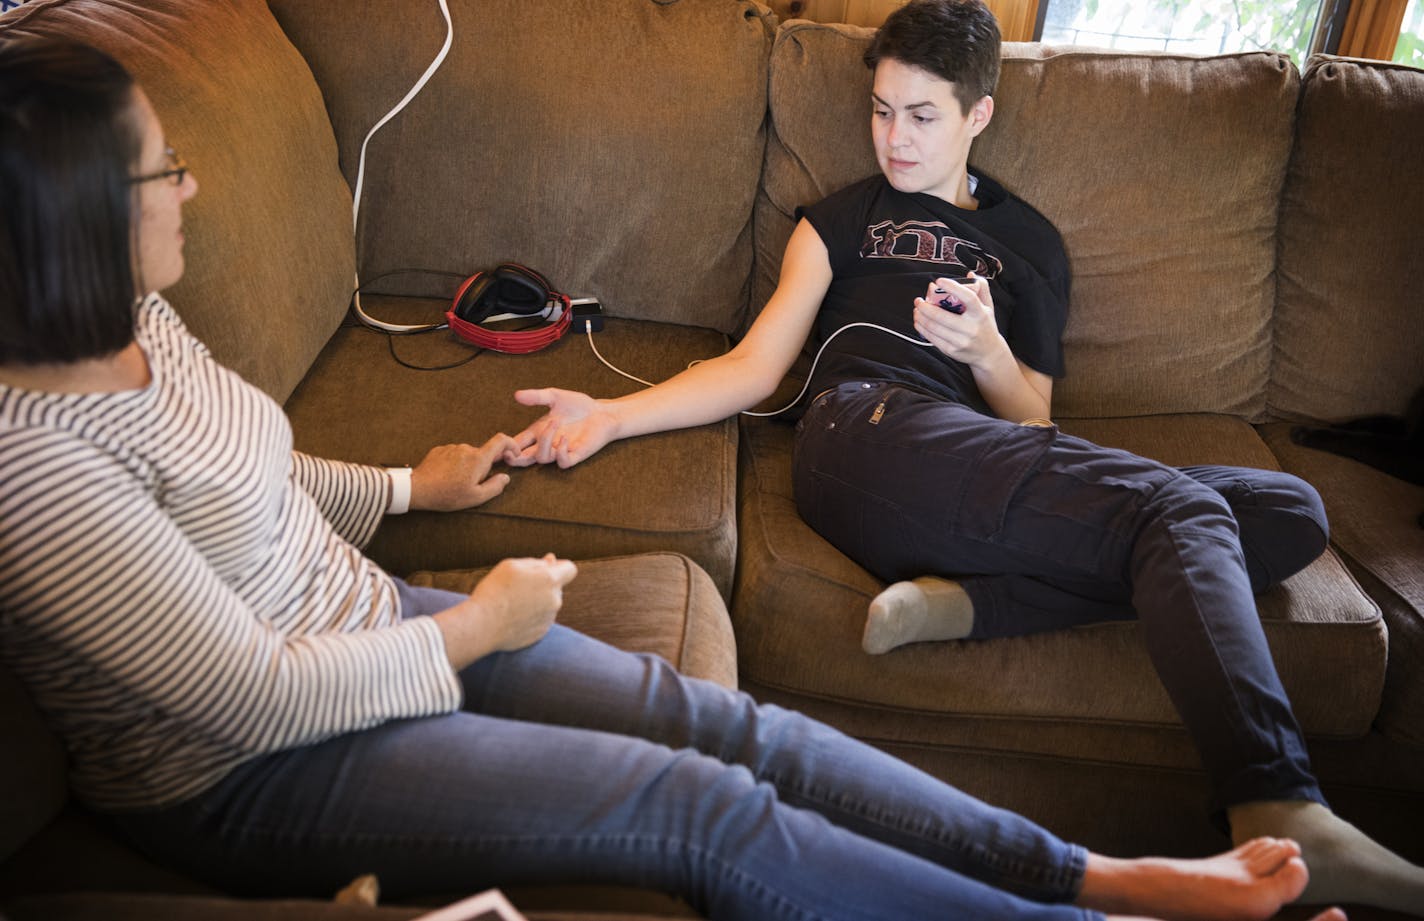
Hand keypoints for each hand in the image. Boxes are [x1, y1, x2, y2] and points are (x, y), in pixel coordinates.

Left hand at [409, 435, 514, 511]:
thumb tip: (505, 477)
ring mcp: (452, 448)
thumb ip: (495, 486)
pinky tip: (446, 477)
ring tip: (455, 483)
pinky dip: (455, 465)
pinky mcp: (440, 450)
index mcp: (478, 459)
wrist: (418, 489)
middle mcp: (466, 448)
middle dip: (482, 467)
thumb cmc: (447, 495)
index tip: (512, 454)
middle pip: (482, 453)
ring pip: (467, 455)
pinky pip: (454, 455)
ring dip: (467, 466)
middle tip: (472, 484)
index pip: (501, 441)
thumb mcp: (476, 497)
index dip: (511, 445)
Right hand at [468, 554, 576, 651]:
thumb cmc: (495, 591)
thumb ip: (536, 563)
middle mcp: (555, 600)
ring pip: (548, 604)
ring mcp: (549, 619)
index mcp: (550, 580)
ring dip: (536, 601)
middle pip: (556, 587)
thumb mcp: (512, 566)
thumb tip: (552, 561)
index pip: (570, 569)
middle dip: (543, 585)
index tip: (546, 568)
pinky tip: (512, 617)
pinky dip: (530, 617)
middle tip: (517, 587)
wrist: (482, 625)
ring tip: (511, 603)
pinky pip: (540, 620)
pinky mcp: (541, 634)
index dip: (559, 567)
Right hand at [505, 388, 619, 468]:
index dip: (507, 445)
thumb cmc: (579, 405)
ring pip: (542, 458)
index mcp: (538, 431)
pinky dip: (561, 452)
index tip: (499, 443)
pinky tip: (564, 437)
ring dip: (544, 442)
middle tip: (509, 452)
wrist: (602, 412)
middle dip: (514, 459)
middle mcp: (547, 443)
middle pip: (524, 459)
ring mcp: (560, 450)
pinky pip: (563, 462)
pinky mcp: (575, 455)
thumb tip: (516, 395)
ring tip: (555, 422)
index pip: (518, 442)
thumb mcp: (555, 396)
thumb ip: (536, 396)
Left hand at [912, 274, 1007, 367]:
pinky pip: (932, 338)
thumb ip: (982, 289)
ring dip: (920, 317)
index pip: (968, 298)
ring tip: (916, 309)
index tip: (939, 280)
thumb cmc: (986, 325)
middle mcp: (971, 328)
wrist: (989, 354)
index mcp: (981, 314)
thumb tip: (970, 274)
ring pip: (934, 327)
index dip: (953, 287)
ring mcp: (961, 341)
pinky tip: (918, 321)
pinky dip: (922, 328)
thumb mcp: (988, 307)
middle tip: (918, 300)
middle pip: (942, 316)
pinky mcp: (952, 351)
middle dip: (925, 307)